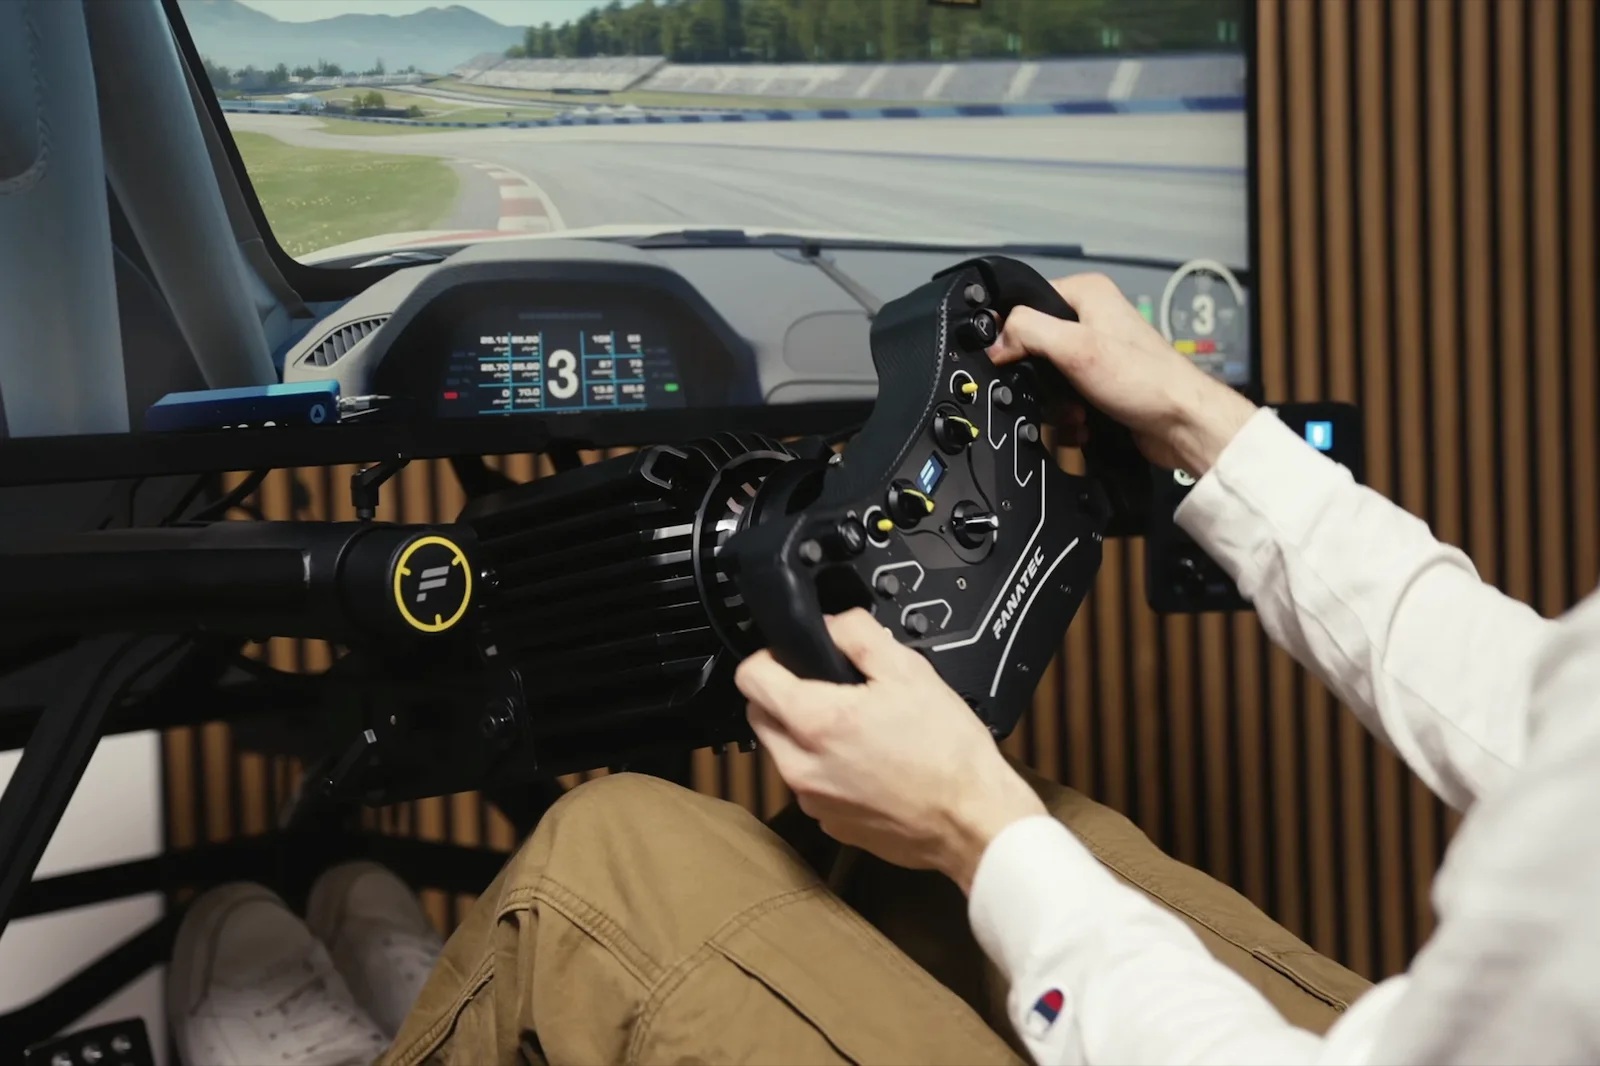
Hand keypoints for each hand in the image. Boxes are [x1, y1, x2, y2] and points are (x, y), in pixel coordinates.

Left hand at [734, 609, 1044, 892]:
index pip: (750, 677)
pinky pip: (810, 785)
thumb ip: (859, 634)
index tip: (792, 656)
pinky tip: (866, 762)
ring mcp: (813, 800)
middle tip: (827, 688)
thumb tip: (833, 624)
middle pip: (760, 716)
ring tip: (855, 727)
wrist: (972, 821)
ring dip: (804, 735)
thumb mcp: (909, 671)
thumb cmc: (947, 755)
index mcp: (815, 722)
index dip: (769, 656)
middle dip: (783, 695)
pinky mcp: (829, 823)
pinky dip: (825, 769)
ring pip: (783, 753)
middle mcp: (802, 766)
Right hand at [986, 273, 1257, 475]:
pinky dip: (1068, 416)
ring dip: (1055, 404)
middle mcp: (1094, 319)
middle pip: (1035, 345)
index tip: (1010, 359)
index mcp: (1088, 294)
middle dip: (1038, 379)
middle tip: (1051, 391)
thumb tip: (996, 339)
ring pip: (1049, 378)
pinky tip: (1082, 424)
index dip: (1013, 333)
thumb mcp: (1075, 348)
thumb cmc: (1145, 381)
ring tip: (1073, 412)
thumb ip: (1027, 332)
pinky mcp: (1102, 383)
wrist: (1181, 424)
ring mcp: (1098, 353)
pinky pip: (1066, 399)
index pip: (1027, 302)